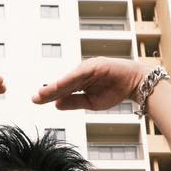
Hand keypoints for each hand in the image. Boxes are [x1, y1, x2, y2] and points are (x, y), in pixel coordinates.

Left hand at [32, 57, 146, 110]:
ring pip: (69, 79)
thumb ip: (74, 102)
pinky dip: (70, 79)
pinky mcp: (96, 65)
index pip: (62, 90)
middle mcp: (82, 73)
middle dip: (48, 91)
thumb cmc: (115, 91)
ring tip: (43, 93)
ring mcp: (88, 68)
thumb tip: (56, 104)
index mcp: (80, 82)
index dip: (49, 95)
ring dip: (56, 86)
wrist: (135, 84)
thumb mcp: (91, 102)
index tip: (36, 100)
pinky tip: (59, 85)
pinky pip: (80, 74)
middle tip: (34, 98)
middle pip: (62, 84)